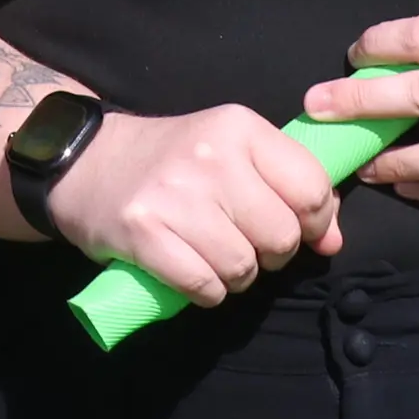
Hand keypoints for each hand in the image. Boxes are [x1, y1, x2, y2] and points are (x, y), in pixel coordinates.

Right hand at [39, 105, 340, 304]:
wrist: (85, 163)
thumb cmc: (171, 160)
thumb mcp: (230, 152)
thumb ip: (286, 188)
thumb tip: (332, 242)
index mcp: (238, 127)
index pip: (311, 187)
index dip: (315, 222)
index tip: (297, 229)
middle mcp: (210, 156)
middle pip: (281, 236)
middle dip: (271, 254)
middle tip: (244, 242)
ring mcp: (175, 195)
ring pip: (244, 267)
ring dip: (235, 276)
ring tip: (211, 254)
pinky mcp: (144, 233)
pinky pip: (205, 287)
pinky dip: (204, 291)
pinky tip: (188, 269)